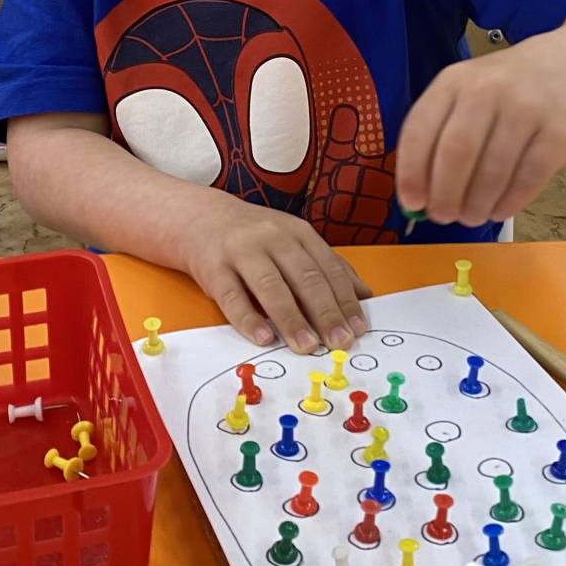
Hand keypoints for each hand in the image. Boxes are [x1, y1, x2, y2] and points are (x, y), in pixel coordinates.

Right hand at [179, 191, 371, 354]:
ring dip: (292, 319)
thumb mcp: (295, 241)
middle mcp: (273, 238)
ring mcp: (242, 251)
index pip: (328, 269)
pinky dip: (249, 319)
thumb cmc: (256, 238)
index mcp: (298, 233)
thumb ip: (327, 266)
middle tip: (339, 342)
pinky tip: (264, 338)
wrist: (201, 219)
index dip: (345, 300)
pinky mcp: (214, 268)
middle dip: (325, 313)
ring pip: (271, 286)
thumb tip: (364, 295)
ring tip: (307, 346)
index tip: (358, 329)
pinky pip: (233, 296)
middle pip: (304, 277)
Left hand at [395, 38, 565, 226]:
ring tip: (472, 216)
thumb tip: (418, 198)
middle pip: (456, 153)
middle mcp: (488, 90)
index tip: (411, 202)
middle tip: (443, 216)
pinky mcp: (558, 134)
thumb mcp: (464, 94)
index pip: (420, 129)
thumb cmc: (502, 91)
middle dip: (445, 195)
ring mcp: (526, 109)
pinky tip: (499, 209)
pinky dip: (509, 203)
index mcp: (453, 82)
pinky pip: (528, 179)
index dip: (411, 172)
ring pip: (493, 171)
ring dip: (476, 205)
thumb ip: (437, 136)